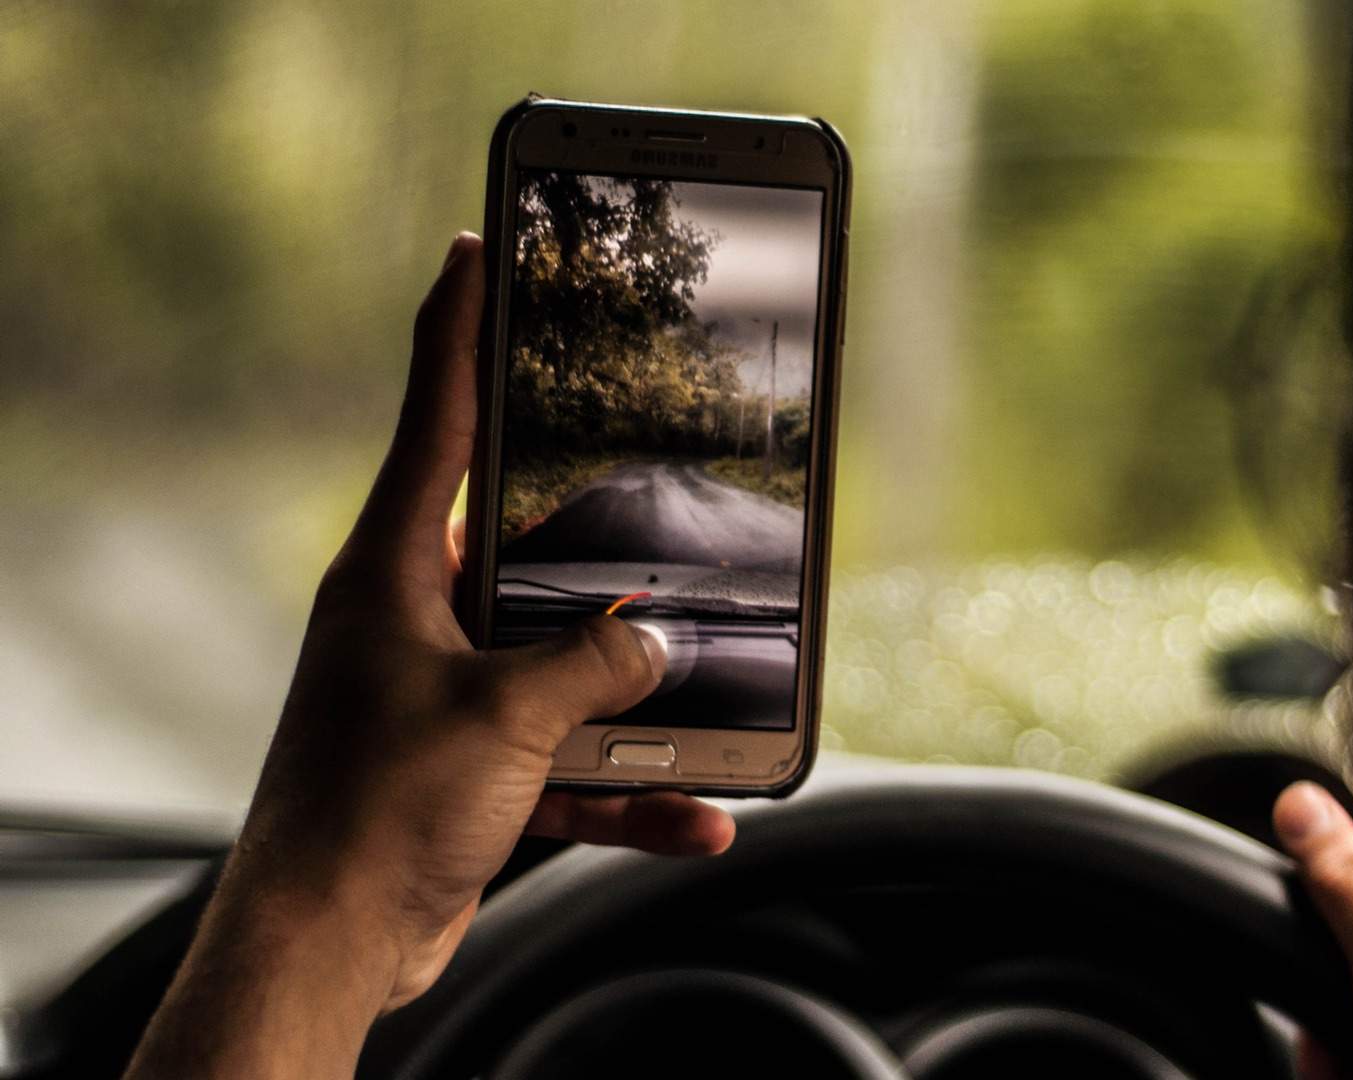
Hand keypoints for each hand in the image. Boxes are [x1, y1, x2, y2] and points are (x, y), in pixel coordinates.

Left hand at [126, 233, 733, 1079]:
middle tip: (660, 485)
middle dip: (598, 533)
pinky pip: (572, 763)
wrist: (326, 947)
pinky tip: (696, 815)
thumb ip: (593, 669)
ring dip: (636, 695)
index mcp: (394, 572)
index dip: (460, 327)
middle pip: (520, 540)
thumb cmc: (374, 813)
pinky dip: (631, 791)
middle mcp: (416, 620)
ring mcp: (445, 695)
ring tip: (712, 693)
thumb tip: (656, 644)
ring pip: (562, 663)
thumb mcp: (502, 719)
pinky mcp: (472, 769)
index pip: (436, 417)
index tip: (479, 250)